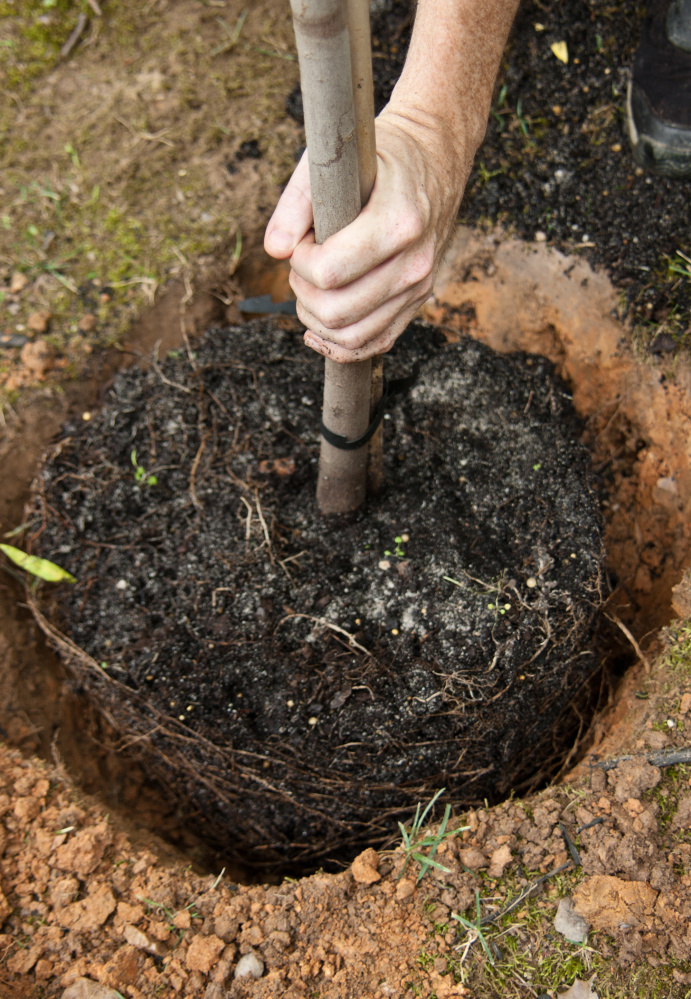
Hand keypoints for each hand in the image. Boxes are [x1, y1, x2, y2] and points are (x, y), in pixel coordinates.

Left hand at [264, 109, 471, 361]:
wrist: (435, 160)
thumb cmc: (378, 159)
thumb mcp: (332, 162)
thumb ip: (295, 204)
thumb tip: (274, 250)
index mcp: (398, 223)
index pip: (329, 273)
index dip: (299, 262)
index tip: (301, 240)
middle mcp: (414, 263)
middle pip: (338, 311)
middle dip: (304, 291)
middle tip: (301, 263)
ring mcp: (419, 287)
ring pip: (353, 336)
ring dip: (316, 319)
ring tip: (310, 287)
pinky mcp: (417, 302)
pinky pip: (375, 344)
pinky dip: (340, 344)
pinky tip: (318, 329)